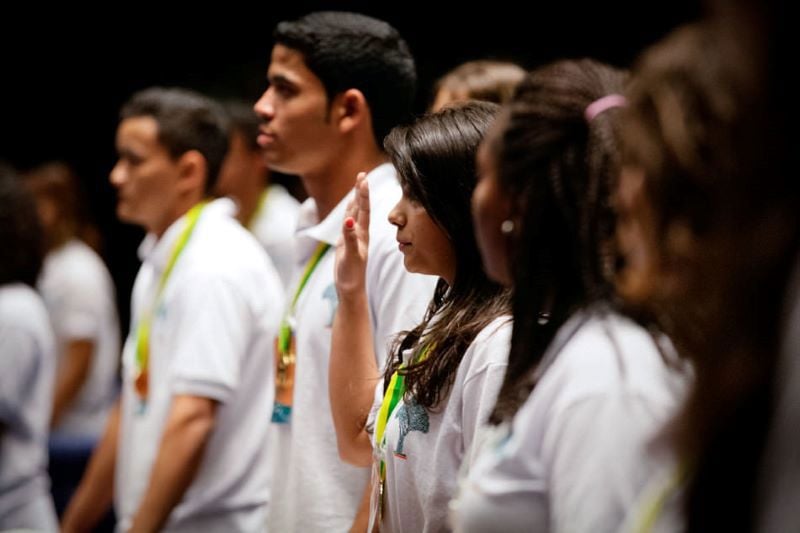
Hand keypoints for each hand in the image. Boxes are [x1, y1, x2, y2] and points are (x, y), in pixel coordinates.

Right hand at [335, 173, 369, 298]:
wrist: (351, 288)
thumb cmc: (352, 274)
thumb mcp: (351, 256)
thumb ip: (350, 238)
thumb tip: (348, 220)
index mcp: (362, 234)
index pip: (364, 210)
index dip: (363, 194)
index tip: (364, 178)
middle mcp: (359, 233)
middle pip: (360, 208)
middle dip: (361, 191)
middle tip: (362, 174)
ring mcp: (353, 237)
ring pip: (354, 213)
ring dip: (356, 199)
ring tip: (358, 184)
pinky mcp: (346, 242)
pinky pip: (347, 222)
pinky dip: (348, 212)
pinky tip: (349, 208)